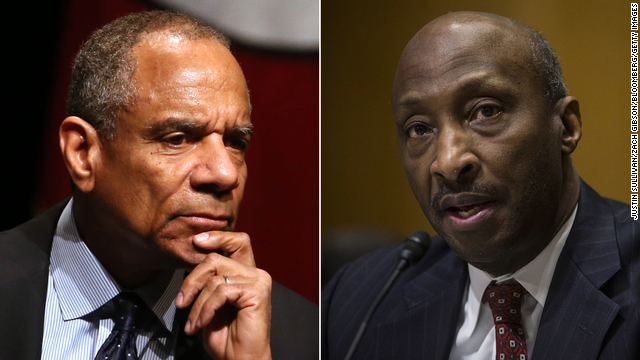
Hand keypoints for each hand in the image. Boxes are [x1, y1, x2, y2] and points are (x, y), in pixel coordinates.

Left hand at [175, 231, 271, 359]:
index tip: (195, 241)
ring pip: (214, 277)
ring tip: (193, 323)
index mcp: (246, 273)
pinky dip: (205, 309)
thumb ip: (208, 282)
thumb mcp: (211, 304)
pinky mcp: (257, 291)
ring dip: (196, 304)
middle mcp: (255, 273)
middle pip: (216, 259)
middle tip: (181, 302)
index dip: (217, 237)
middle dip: (192, 280)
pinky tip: (202, 324)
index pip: (236, 242)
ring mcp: (258, 280)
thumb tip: (192, 264)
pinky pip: (220, 291)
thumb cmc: (227, 338)